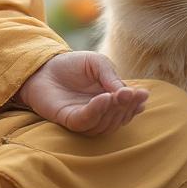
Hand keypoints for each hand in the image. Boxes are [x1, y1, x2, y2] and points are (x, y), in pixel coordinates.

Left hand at [16, 52, 147, 135]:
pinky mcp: (68, 120)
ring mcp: (83, 119)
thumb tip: (129, 92)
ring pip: (104, 124)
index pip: (127, 109)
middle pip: (118, 118)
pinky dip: (96, 111)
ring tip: (119, 94)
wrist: (43, 65)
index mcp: (109, 101)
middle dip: (126, 106)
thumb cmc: (72, 64)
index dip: (136, 104)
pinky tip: (104, 99)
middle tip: (131, 94)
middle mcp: (98, 114)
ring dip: (114, 110)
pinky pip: (85, 122)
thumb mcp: (96, 63)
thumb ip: (111, 76)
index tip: (143, 94)